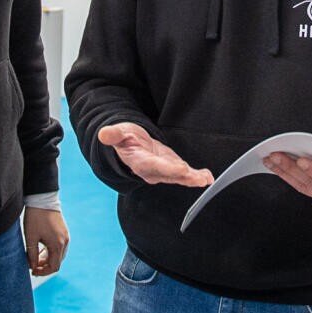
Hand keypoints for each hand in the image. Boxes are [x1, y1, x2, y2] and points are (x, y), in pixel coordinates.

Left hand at [23, 207, 69, 275]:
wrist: (42, 199)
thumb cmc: (35, 218)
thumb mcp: (31, 238)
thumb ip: (32, 255)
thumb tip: (33, 267)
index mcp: (57, 245)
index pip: (53, 267)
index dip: (43, 272)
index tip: (32, 271)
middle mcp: (65, 242)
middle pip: (57, 262)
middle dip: (45, 266)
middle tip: (32, 265)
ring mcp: (66, 236)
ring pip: (58, 255)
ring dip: (48, 259)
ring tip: (35, 257)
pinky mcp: (64, 232)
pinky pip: (59, 247)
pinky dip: (51, 251)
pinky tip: (40, 249)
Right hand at [98, 123, 214, 186]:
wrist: (131, 146)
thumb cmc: (125, 139)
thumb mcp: (118, 133)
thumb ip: (113, 134)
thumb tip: (104, 133)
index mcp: (139, 161)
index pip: (153, 166)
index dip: (167, 168)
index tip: (180, 168)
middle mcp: (152, 170)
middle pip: (169, 175)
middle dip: (183, 176)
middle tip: (197, 178)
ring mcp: (163, 171)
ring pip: (179, 177)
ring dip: (192, 179)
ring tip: (204, 179)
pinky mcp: (173, 168)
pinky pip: (185, 174)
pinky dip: (196, 176)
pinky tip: (207, 178)